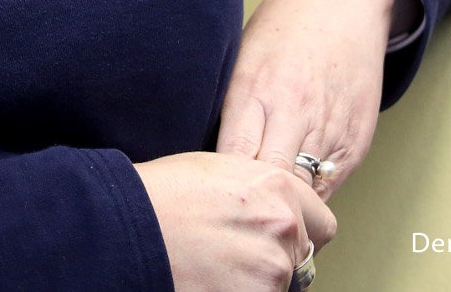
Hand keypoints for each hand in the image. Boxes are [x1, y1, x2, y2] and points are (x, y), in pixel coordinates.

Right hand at [131, 151, 330, 291]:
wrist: (127, 225)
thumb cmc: (162, 195)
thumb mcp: (222, 170)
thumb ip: (261, 191)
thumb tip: (276, 211)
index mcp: (278, 188)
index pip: (322, 224)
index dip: (301, 232)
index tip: (281, 239)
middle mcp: (284, 228)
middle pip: (302, 258)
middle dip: (274, 258)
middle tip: (234, 255)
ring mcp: (271, 270)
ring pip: (282, 284)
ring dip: (256, 281)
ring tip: (215, 267)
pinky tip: (210, 280)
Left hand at [215, 0, 407, 204]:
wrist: (342, 2)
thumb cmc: (281, 30)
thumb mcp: (239, 61)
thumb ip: (227, 112)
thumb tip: (201, 162)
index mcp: (254, 91)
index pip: (230, 162)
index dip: (218, 191)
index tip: (205, 204)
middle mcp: (293, 113)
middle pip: (268, 185)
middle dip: (250, 208)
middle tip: (233, 223)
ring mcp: (328, 129)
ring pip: (301, 195)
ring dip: (282, 210)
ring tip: (260, 224)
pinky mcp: (355, 141)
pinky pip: (329, 188)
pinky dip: (310, 200)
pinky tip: (293, 203)